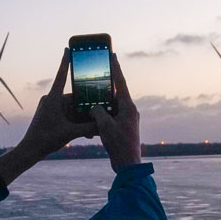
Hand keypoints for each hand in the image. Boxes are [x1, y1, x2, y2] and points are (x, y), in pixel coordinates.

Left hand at [0, 49, 96, 186]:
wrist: (30, 151)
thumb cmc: (45, 139)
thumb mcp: (70, 133)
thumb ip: (88, 127)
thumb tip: (104, 125)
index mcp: (53, 98)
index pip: (61, 76)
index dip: (66, 62)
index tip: (68, 48)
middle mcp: (52, 100)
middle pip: (75, 98)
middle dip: (87, 107)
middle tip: (101, 110)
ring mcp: (53, 109)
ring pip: (73, 109)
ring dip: (84, 118)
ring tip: (94, 128)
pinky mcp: (54, 117)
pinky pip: (69, 116)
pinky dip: (78, 123)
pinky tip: (88, 133)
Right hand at [90, 53, 141, 171]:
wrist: (128, 165)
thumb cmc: (119, 144)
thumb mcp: (104, 125)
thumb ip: (97, 111)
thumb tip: (94, 108)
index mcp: (128, 106)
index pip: (120, 82)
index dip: (115, 68)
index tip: (112, 54)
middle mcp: (130, 111)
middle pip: (115, 93)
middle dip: (104, 87)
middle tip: (95, 76)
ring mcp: (127, 119)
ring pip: (112, 106)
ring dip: (101, 103)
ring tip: (90, 97)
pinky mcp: (123, 128)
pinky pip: (111, 116)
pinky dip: (102, 114)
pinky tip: (92, 115)